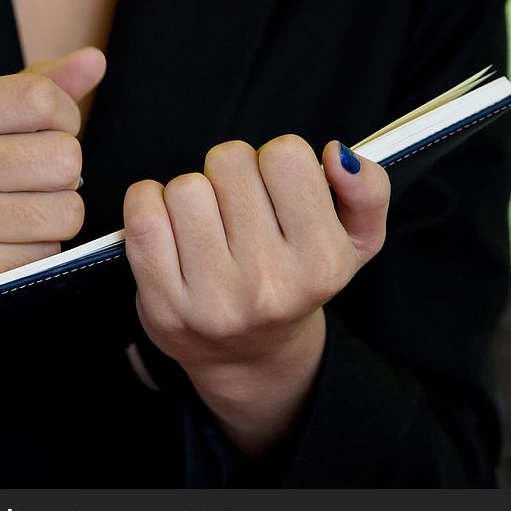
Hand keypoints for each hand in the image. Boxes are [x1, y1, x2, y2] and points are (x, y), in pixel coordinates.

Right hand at [0, 47, 105, 311]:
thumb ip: (33, 87)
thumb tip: (95, 59)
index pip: (39, 98)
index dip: (66, 117)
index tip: (48, 132)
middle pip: (64, 159)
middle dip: (64, 171)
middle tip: (34, 180)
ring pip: (66, 211)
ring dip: (57, 215)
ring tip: (21, 213)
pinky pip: (45, 255)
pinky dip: (38, 251)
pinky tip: (4, 245)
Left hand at [123, 135, 389, 455]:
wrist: (249, 356)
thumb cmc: (299, 284)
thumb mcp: (356, 242)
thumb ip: (367, 190)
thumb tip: (335, 154)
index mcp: (321, 262)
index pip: (286, 155)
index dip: (277, 161)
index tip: (277, 188)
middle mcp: (268, 284)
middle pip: (230, 161)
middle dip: (233, 174)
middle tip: (240, 208)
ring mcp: (211, 298)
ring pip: (186, 186)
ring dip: (193, 193)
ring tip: (209, 223)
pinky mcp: (162, 303)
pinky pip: (143, 211)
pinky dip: (149, 201)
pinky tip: (170, 223)